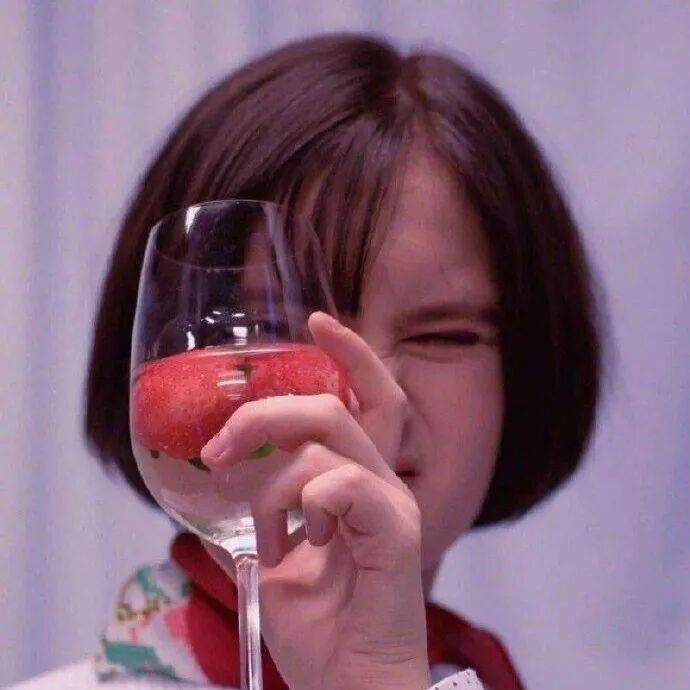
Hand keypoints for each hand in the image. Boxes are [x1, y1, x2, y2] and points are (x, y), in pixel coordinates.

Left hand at [200, 311, 429, 689]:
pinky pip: (345, 485)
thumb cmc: (319, 629)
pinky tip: (303, 541)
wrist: (347, 686)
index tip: (317, 321)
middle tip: (220, 444)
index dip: (350, 355)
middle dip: (270, 410)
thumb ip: (261, 512)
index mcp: (359, 483)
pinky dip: (307, 502)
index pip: (369, 400)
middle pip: (337, 406)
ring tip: (266, 531)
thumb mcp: (275, 559)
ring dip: (274, 480)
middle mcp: (382, 483)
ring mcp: (392, 504)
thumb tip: (220, 481)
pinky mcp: (398, 531)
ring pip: (330, 439)